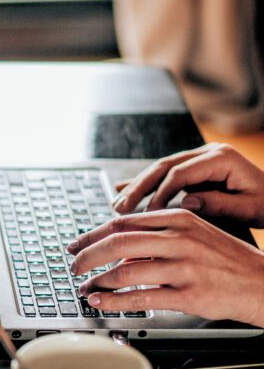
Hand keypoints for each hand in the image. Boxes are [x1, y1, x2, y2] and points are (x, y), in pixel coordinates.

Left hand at [66, 209, 263, 325]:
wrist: (262, 282)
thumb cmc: (226, 260)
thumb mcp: (194, 234)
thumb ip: (157, 236)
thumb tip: (119, 248)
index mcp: (178, 219)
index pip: (122, 223)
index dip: (92, 235)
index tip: (76, 245)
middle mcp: (180, 239)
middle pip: (117, 242)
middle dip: (87, 256)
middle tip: (73, 266)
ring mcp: (184, 267)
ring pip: (124, 271)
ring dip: (97, 281)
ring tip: (85, 288)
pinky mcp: (187, 294)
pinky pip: (140, 297)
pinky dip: (113, 301)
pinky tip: (100, 302)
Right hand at [113, 143, 263, 225]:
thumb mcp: (250, 208)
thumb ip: (219, 204)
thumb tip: (186, 202)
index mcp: (222, 158)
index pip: (180, 173)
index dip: (160, 193)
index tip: (148, 214)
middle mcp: (207, 153)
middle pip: (163, 167)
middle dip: (139, 188)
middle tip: (120, 208)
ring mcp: (199, 159)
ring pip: (159, 170)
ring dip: (136, 187)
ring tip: (117, 205)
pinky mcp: (194, 170)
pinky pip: (164, 175)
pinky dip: (144, 184)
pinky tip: (122, 189)